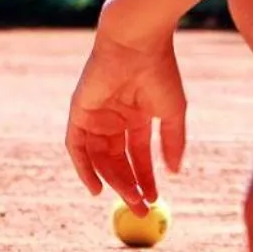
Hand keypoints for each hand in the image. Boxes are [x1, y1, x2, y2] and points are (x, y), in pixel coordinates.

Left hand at [64, 26, 185, 216]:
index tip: (153, 200)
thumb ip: (172, 141)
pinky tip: (96, 187)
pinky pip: (77, 146)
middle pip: (118, 161)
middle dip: (129, 185)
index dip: (145, 178)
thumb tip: (175, 172)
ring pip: (100, 158)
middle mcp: (114, 118)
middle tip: (141, 208)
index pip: (137, 155)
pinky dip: (84, 168)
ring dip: (113, 180)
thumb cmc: (158, 72)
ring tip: (129, 199)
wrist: (138, 43)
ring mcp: (96, 116)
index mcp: (136, 116)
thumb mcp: (171, 112)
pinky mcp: (80, 111)